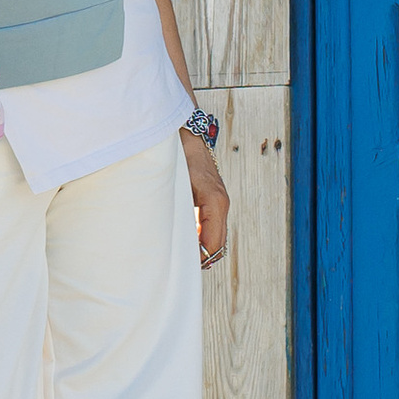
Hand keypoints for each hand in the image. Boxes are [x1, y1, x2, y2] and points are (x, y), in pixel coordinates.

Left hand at [184, 130, 229, 265]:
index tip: (180, 266)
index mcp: (215, 203)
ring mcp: (219, 201)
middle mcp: (221, 204)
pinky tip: (183, 239)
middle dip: (201, 258)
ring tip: (178, 256)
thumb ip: (181, 212)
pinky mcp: (212, 198)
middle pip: (218, 245)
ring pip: (216, 237)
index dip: (199, 260)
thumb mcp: (177, 186)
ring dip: (201, 248)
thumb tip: (178, 241)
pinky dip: (201, 237)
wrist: (184, 132)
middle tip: (177, 266)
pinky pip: (211, 226)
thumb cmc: (178, 155)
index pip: (214, 245)